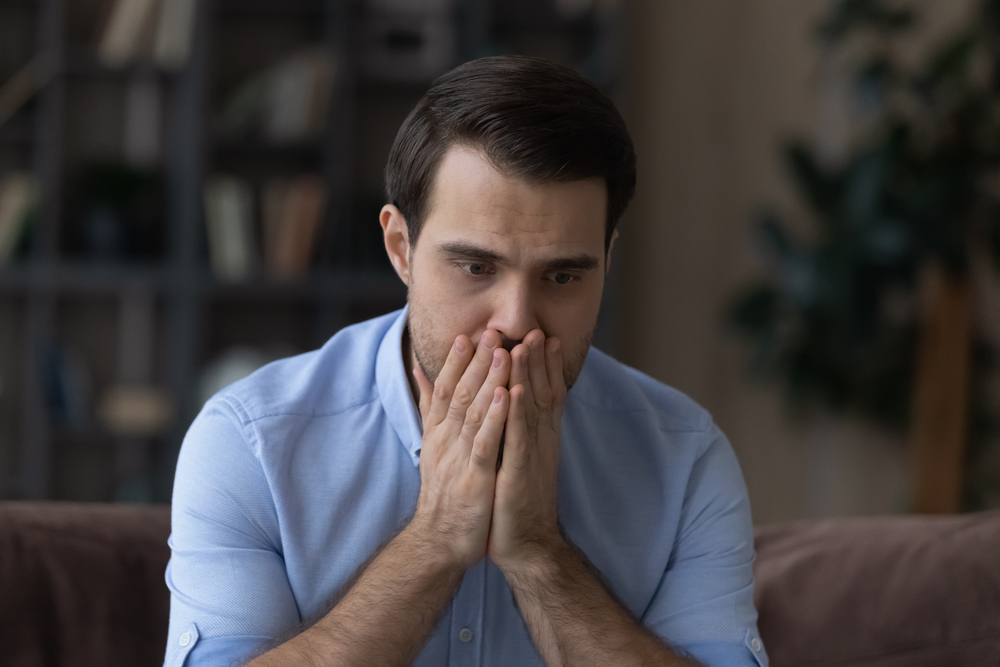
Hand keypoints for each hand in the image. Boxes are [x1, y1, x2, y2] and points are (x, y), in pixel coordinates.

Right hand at [408, 330, 510, 568]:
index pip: (445, 389)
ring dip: (488, 380)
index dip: (457, 361)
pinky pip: (485, 442)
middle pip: (459, 393)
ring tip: (503, 353)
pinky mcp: (474, 477)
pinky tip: (506, 396)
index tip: (468, 333)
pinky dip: (495, 418)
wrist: (439, 541)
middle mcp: (445, 440)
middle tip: (491, 330)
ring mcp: (459, 458)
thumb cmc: (442, 493)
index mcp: (438, 432)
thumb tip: (418, 372)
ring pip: (472, 411)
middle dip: (476, 361)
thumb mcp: (432, 445)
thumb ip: (428, 407)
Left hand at [487, 329, 566, 572]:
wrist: (525, 545)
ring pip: (531, 410)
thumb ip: (512, 430)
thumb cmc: (514, 501)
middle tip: (536, 330)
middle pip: (541, 394)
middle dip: (538, 362)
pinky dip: (515, 414)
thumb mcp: (512, 459)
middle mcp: (540, 443)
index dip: (542, 366)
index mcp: (538, 438)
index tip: (540, 336)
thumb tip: (508, 405)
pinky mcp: (518, 475)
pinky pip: (517, 439)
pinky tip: (512, 391)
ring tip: (525, 346)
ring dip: (528, 376)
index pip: (543, 394)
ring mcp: (531, 457)